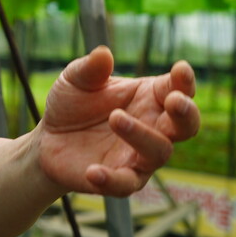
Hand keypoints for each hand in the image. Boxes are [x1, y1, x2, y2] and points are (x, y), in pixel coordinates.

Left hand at [37, 46, 199, 197]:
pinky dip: (112, 179)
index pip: (177, 89)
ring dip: (142, 135)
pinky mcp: (122, 179)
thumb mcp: (75, 80)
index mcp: (149, 97)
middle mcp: (153, 127)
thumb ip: (90, 68)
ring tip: (115, 118)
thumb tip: (103, 53)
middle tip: (175, 101)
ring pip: (159, 151)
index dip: (184, 81)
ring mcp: (140, 156)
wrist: (49, 140)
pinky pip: (126, 183)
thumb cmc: (72, 105)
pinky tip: (93, 171)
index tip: (181, 69)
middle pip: (186, 125)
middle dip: (186, 113)